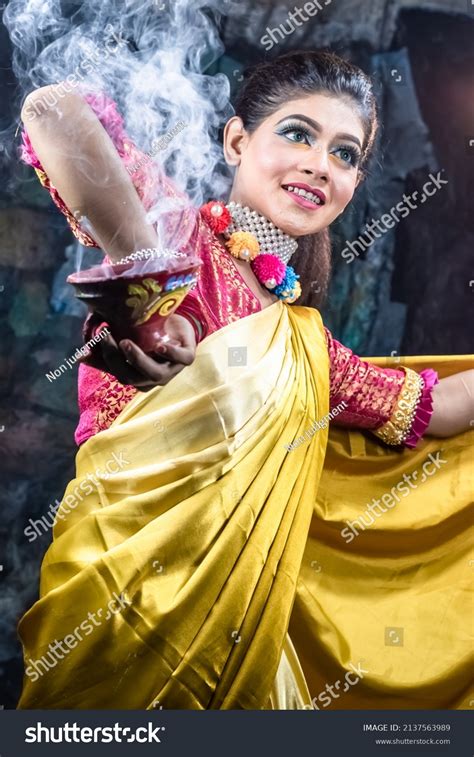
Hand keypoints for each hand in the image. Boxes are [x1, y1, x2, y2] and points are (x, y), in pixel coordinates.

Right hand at [78, 314, 196, 390]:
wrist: (176, 320)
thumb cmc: (146, 331)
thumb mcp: (122, 334)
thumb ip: (103, 344)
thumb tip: (79, 356)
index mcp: (137, 376)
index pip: (115, 373)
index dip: (100, 363)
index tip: (86, 349)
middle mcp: (153, 377)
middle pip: (130, 376)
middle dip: (114, 357)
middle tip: (104, 335)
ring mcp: (172, 369)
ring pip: (155, 374)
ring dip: (138, 359)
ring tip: (125, 342)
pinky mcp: (188, 356)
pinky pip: (182, 360)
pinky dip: (170, 354)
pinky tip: (159, 346)